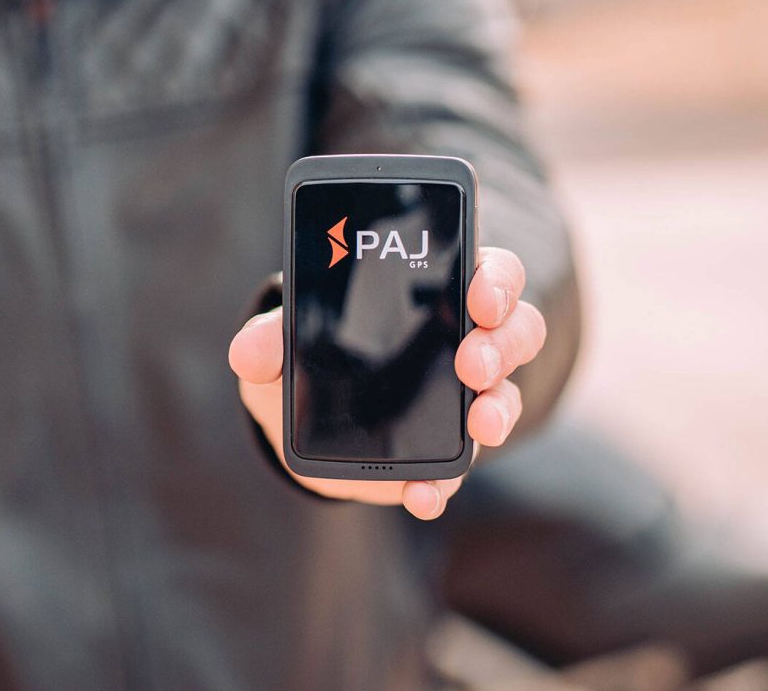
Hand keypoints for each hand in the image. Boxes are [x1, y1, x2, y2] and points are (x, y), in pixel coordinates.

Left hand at [228, 247, 545, 519]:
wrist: (307, 433)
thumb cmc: (305, 367)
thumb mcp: (280, 347)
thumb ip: (269, 340)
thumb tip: (251, 350)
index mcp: (431, 297)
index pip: (486, 273)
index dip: (495, 279)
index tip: (478, 296)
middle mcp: (462, 343)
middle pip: (515, 329)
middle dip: (501, 345)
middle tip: (473, 362)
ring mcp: (463, 400)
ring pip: (507, 393)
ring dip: (500, 408)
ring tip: (480, 425)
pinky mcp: (445, 452)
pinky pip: (461, 466)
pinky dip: (445, 482)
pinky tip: (424, 494)